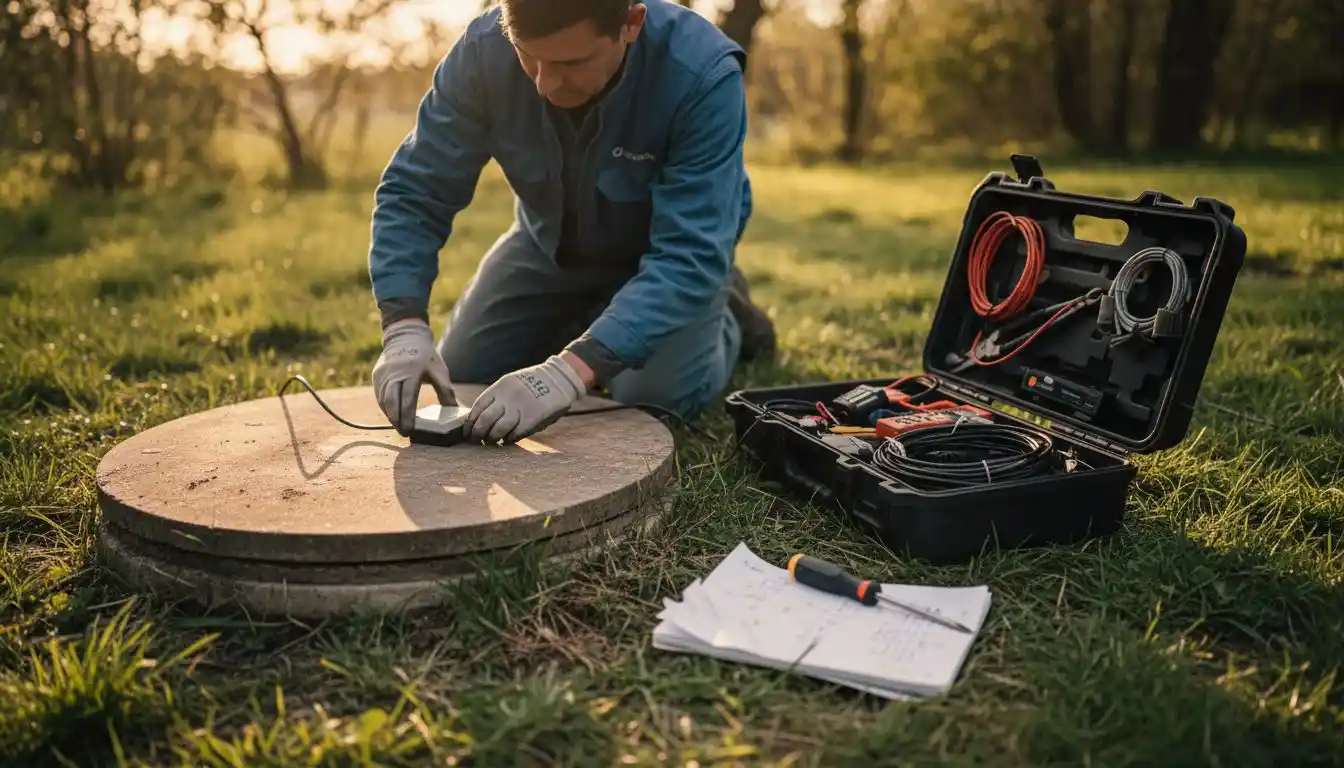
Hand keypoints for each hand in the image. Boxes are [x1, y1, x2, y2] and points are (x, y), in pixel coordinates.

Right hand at [371, 319, 455, 434]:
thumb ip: (445, 390)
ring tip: (399, 426)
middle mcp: (394, 373)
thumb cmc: (426, 355)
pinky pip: (379, 395)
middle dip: (396, 420)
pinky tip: (393, 414)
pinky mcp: (377, 375)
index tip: (410, 430)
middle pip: (391, 402)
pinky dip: (385, 407)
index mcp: (411, 372)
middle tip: (404, 433)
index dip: (407, 417)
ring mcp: (383, 374)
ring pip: (383, 400)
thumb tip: (454, 410)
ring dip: (390, 415)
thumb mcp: (439, 370)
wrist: (406, 335)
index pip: (407, 399)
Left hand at [464, 355, 585, 443]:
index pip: (478, 407)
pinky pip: (515, 433)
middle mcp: (507, 397)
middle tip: (476, 440)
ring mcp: (520, 408)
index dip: (470, 422)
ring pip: (498, 429)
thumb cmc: (532, 383)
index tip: (468, 431)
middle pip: (485, 420)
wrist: (558, 379)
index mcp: (500, 387)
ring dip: (492, 438)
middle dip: (478, 433)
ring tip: (491, 441)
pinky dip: (508, 439)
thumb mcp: (511, 382)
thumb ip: (497, 397)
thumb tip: (480, 418)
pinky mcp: (532, 418)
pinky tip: (507, 439)